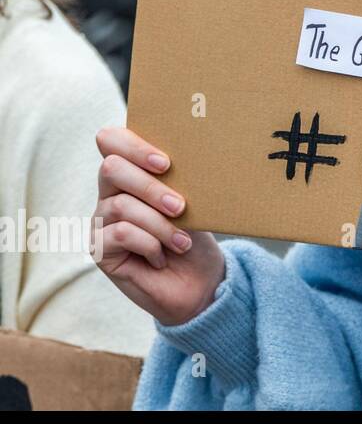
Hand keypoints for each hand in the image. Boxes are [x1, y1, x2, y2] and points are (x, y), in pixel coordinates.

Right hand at [93, 127, 225, 326]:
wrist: (200, 283)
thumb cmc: (196, 237)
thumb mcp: (193, 205)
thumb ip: (179, 182)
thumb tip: (186, 162)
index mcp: (133, 173)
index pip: (112, 141)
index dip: (134, 145)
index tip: (166, 163)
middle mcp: (110, 193)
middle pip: (111, 168)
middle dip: (151, 187)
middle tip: (181, 207)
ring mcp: (101, 220)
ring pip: (121, 205)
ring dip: (159, 223)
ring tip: (182, 241)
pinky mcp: (99, 248)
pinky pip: (119, 234)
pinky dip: (149, 244)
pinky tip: (162, 256)